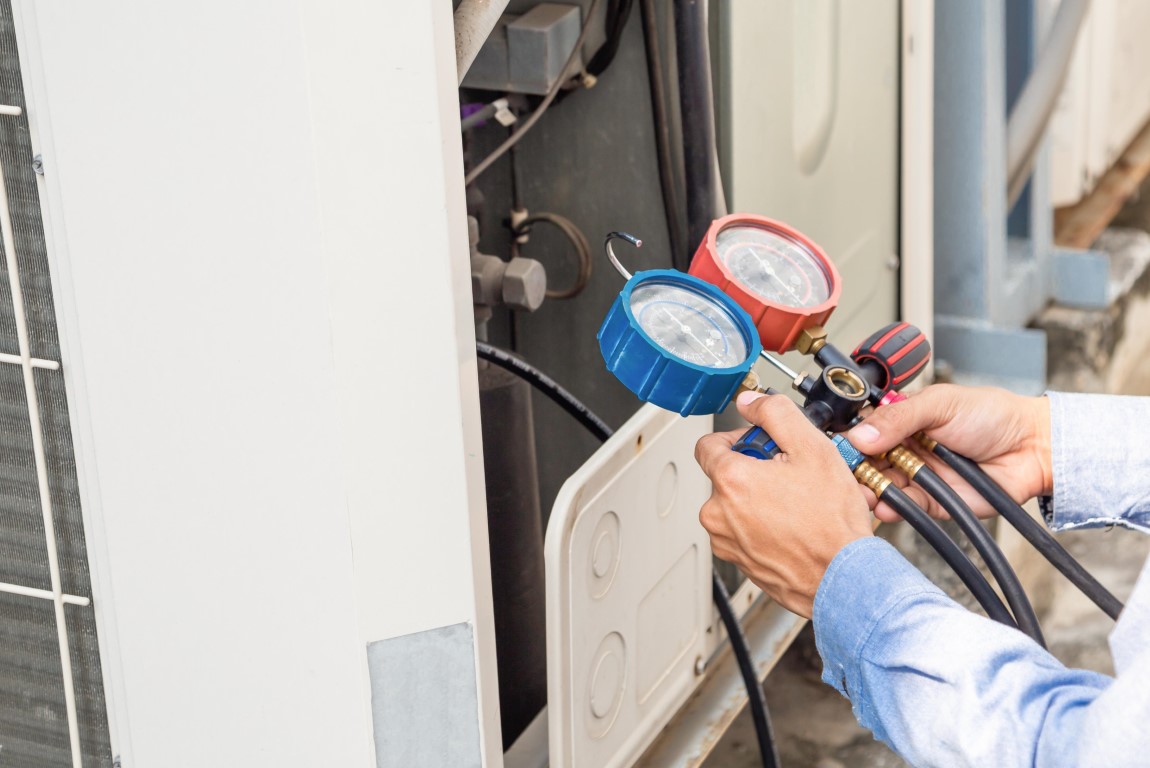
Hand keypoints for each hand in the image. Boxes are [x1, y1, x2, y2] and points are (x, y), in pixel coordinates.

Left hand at [694, 391, 872, 617]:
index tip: (761, 443)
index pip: (708, 444)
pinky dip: (764, 525)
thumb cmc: (830, 524)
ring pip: (736, 504)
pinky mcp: (738, 561)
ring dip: (761, 498)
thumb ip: (775, 413)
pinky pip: (744, 531)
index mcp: (729, 480)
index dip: (739, 437)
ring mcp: (726, 541)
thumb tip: (750, 402)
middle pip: (726, 474)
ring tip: (798, 504)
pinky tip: (794, 525)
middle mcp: (718, 513)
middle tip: (792, 474)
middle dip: (757, 468)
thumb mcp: (812, 448)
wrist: (843, 579)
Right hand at [846, 384, 1050, 522]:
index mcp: (901, 420)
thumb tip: (860, 435)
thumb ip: (898, 418)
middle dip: (853, 470)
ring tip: (861, 492)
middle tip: (844, 475)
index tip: (836, 448)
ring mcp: (916, 475)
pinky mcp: (932, 502)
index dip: (848, 440)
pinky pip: (905, 507)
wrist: (1032, 447)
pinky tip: (884, 504)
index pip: (863, 431)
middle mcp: (904, 448)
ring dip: (867, 491)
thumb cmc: (992, 415)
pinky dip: (892, 507)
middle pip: (865, 463)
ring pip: (880, 487)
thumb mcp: (940, 404)